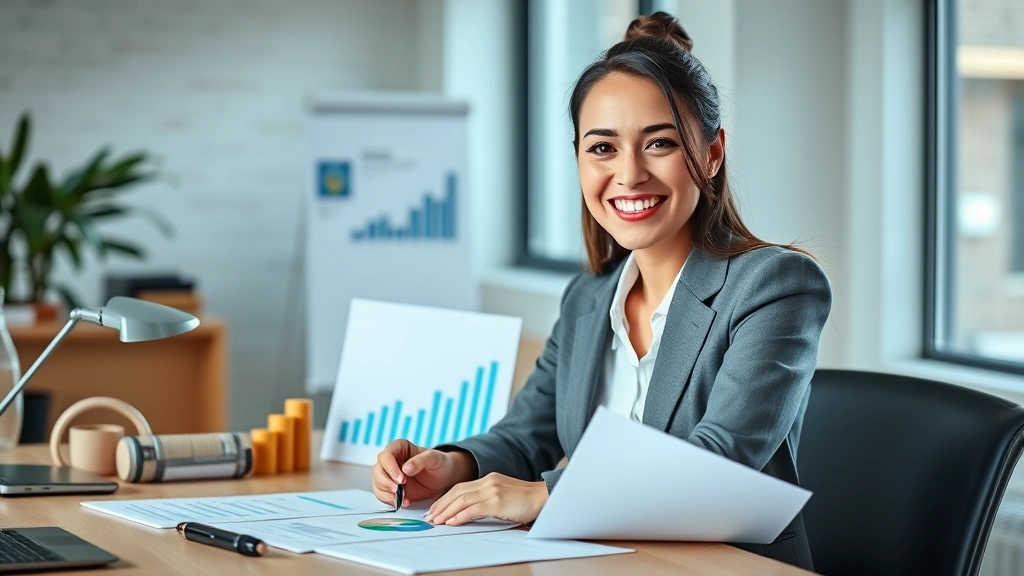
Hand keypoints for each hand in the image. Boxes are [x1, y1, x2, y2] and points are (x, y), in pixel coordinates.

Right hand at [372, 440, 475, 507]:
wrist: (444, 478)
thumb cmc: (439, 463)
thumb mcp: (434, 459)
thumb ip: (421, 460)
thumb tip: (406, 468)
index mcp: (399, 448)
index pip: (385, 456)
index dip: (390, 468)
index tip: (401, 479)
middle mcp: (391, 460)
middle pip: (377, 470)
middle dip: (386, 482)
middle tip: (398, 491)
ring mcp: (389, 475)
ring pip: (377, 483)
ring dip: (386, 493)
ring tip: (402, 499)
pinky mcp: (391, 488)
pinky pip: (383, 495)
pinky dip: (390, 501)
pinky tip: (403, 502)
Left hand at [423, 472, 548, 526]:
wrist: (545, 498)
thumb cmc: (527, 501)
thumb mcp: (504, 496)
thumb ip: (488, 499)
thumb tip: (469, 512)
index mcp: (489, 479)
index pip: (460, 487)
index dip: (445, 498)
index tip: (436, 509)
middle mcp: (488, 481)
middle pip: (456, 491)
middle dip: (440, 505)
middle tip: (430, 516)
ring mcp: (492, 490)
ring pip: (461, 500)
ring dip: (446, 511)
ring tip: (436, 521)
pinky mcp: (497, 501)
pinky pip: (472, 509)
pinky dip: (459, 516)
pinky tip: (452, 522)